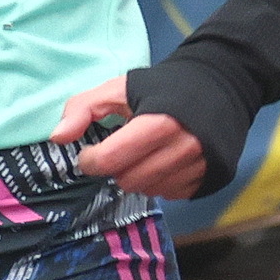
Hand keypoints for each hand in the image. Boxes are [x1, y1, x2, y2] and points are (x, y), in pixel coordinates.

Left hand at [51, 77, 211, 199]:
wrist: (221, 85)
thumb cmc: (164, 87)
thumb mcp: (119, 88)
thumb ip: (83, 108)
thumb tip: (57, 138)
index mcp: (158, 123)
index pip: (110, 160)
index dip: (90, 159)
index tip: (90, 152)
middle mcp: (184, 148)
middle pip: (127, 181)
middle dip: (116, 168)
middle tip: (120, 150)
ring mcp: (200, 166)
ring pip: (149, 190)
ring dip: (138, 177)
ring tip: (144, 153)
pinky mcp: (209, 177)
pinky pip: (171, 194)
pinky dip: (160, 182)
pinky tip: (163, 161)